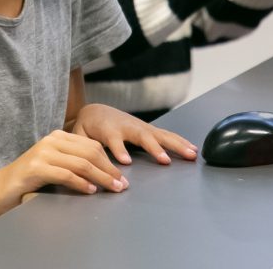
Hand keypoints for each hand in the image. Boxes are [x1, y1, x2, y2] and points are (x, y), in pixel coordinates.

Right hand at [0, 129, 126, 203]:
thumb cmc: (29, 181)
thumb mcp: (54, 166)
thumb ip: (72, 164)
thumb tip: (104, 174)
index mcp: (57, 137)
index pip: (91, 146)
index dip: (109, 161)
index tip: (122, 177)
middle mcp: (51, 141)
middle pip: (90, 153)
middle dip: (109, 170)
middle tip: (122, 185)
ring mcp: (42, 153)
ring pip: (81, 163)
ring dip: (101, 178)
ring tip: (113, 189)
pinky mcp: (36, 168)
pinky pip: (65, 174)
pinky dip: (81, 183)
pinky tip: (91, 191)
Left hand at [71, 103, 197, 164]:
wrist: (96, 111)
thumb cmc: (88, 126)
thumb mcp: (79, 135)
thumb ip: (83, 145)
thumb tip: (90, 159)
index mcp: (108, 129)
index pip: (114, 139)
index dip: (120, 149)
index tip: (126, 161)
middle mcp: (128, 126)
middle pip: (143, 136)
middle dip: (155, 148)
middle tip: (165, 160)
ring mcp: (141, 127)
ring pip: (160, 135)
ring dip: (176, 145)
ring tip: (190, 154)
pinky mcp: (149, 129)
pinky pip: (167, 136)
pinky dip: (180, 142)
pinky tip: (193, 149)